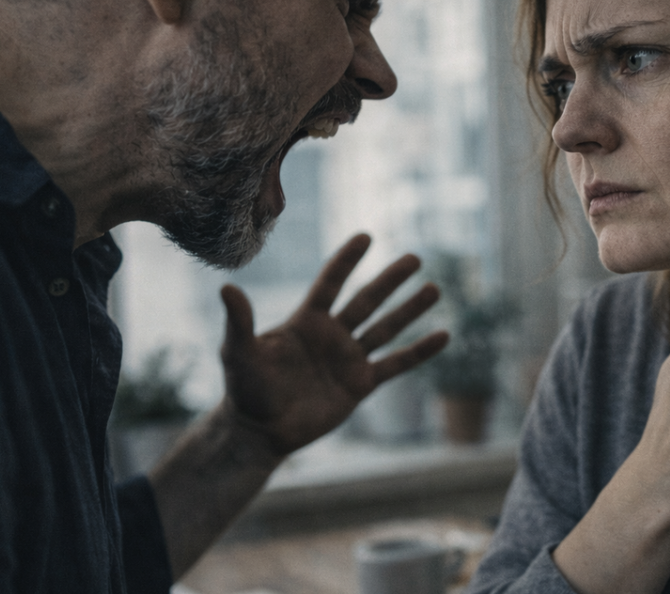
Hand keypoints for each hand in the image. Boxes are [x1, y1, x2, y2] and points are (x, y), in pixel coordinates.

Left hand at [216, 233, 448, 456]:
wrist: (260, 431)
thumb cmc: (245, 389)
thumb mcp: (238, 353)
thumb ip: (240, 321)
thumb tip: (226, 287)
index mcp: (306, 321)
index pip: (331, 283)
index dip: (347, 261)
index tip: (366, 237)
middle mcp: (332, 334)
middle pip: (366, 300)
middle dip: (390, 280)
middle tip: (414, 258)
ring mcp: (348, 358)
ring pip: (386, 328)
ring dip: (409, 309)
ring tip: (434, 289)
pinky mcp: (360, 385)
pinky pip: (396, 364)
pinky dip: (419, 351)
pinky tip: (443, 336)